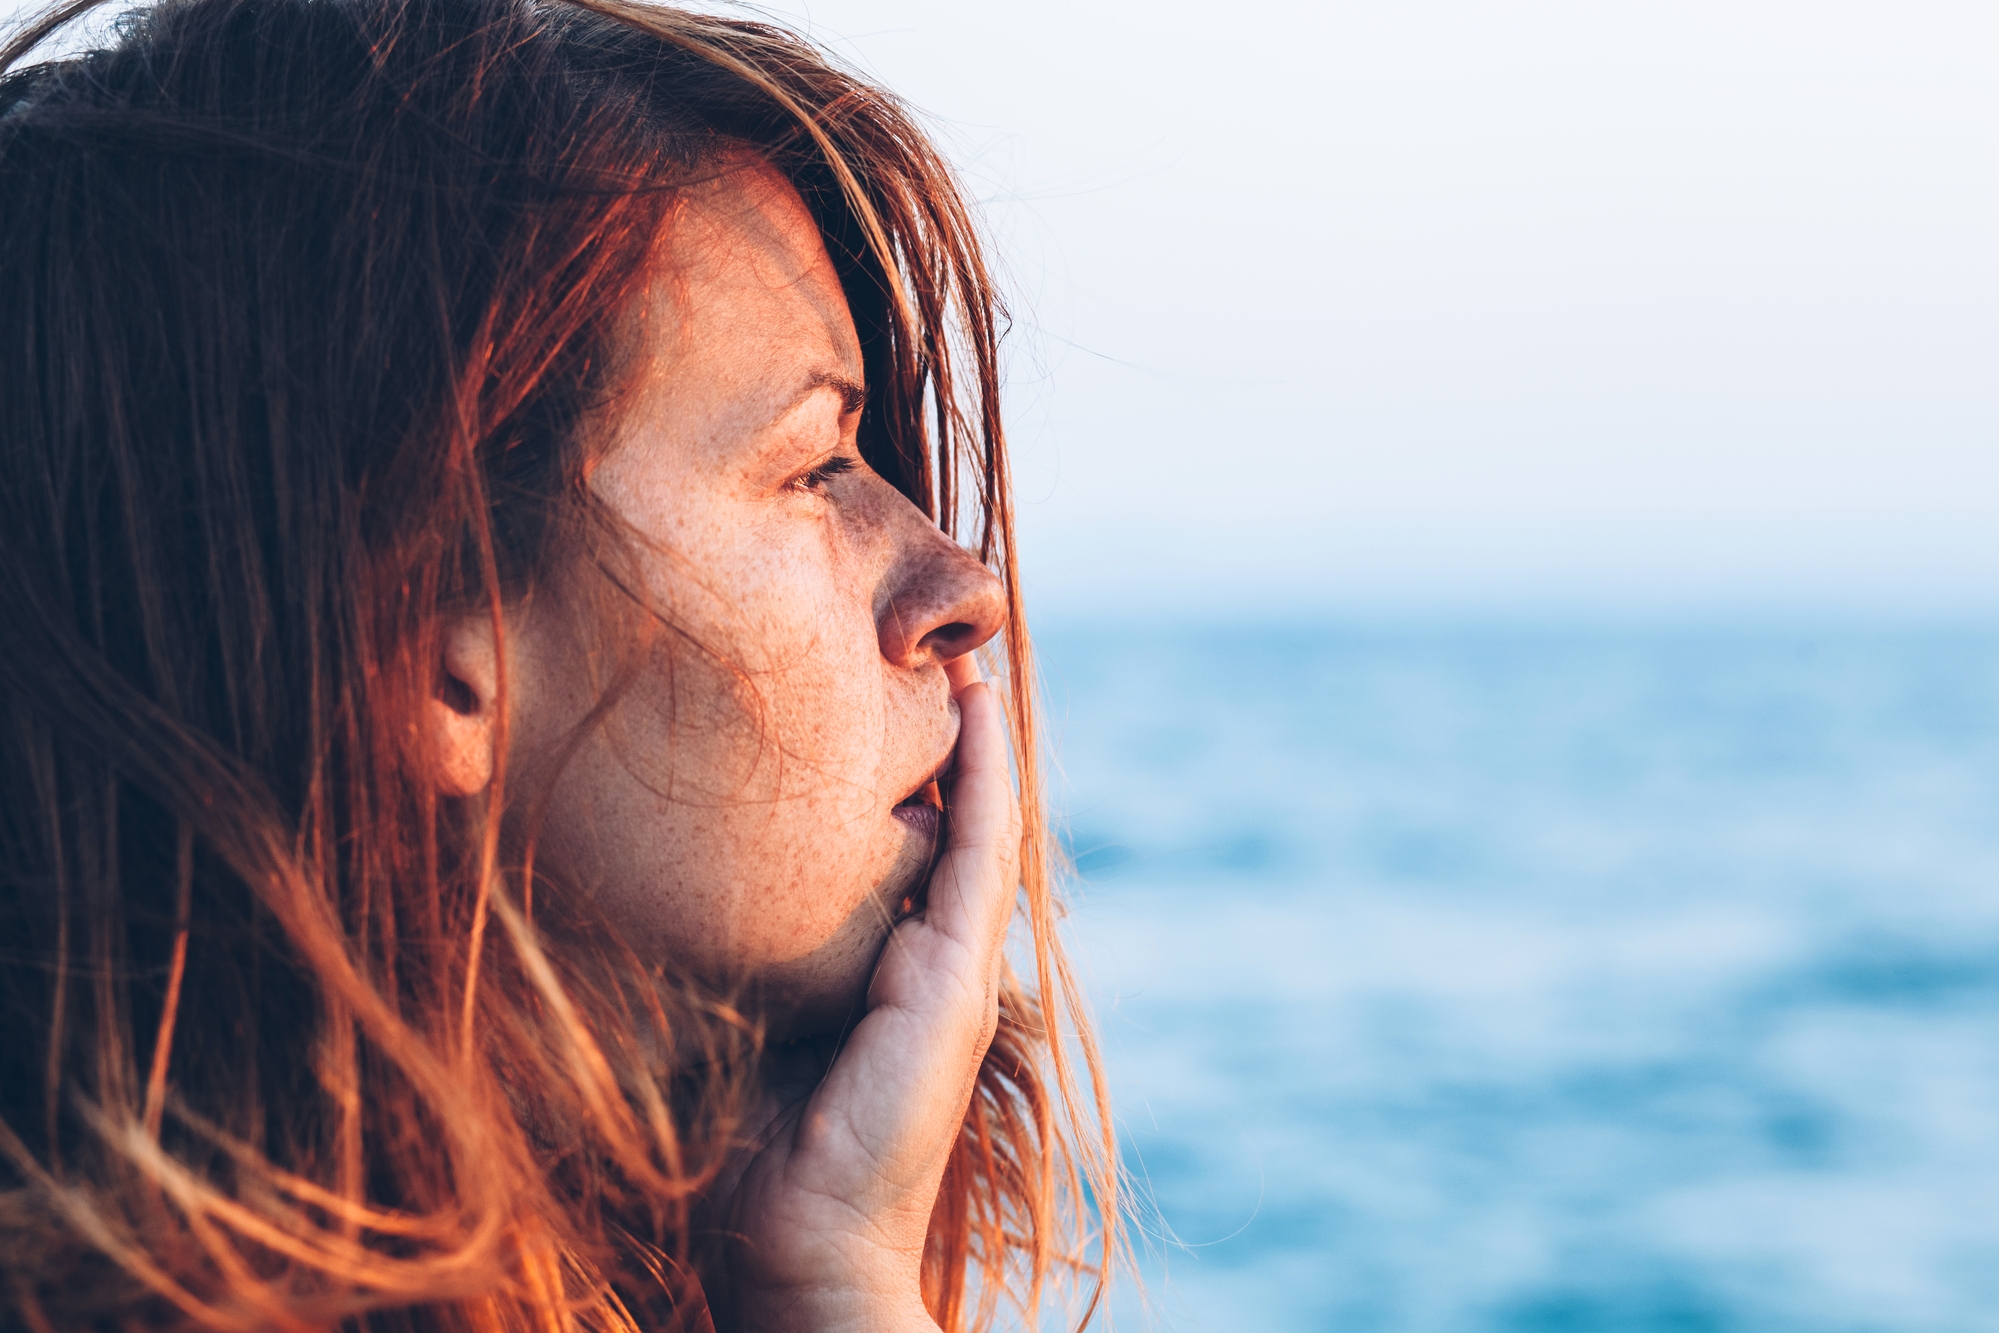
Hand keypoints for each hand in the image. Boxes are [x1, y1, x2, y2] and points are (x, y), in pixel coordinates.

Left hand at [710, 656, 1020, 1331]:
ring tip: (962, 652)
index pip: (908, 856)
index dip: (911, 780)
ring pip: (975, 827)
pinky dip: (984, 777)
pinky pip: (977, 854)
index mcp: (887, 980)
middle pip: (950, 829)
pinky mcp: (952, 982)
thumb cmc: (749, 1157)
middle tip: (934, 648)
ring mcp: (949, 972)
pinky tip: (974, 708)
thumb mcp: (732, 1032)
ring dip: (975, 739)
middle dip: (949, 744)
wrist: (792, 1247)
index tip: (879, 698)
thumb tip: (642, 891)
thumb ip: (723, 964)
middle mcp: (929, 966)